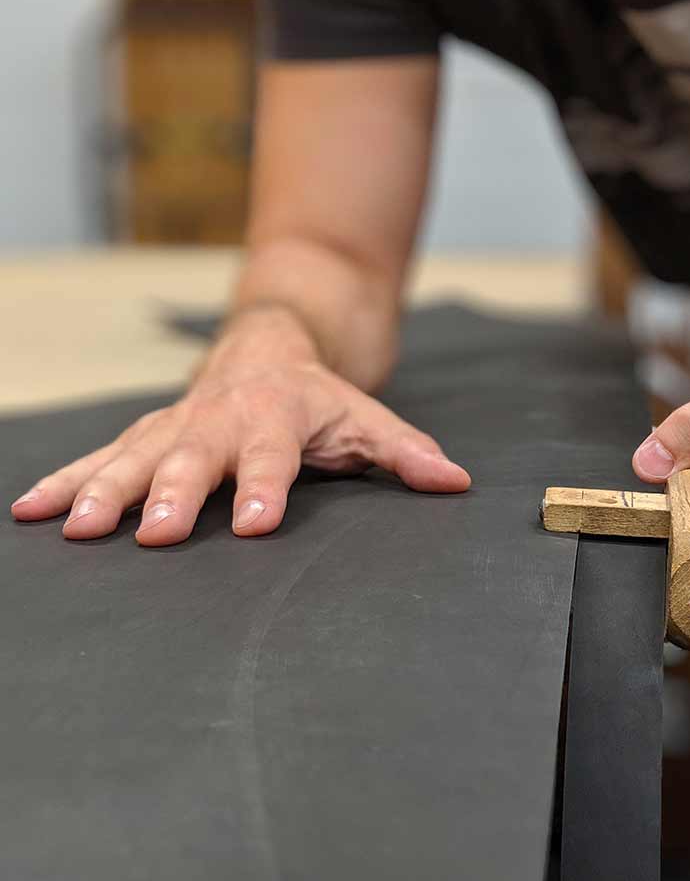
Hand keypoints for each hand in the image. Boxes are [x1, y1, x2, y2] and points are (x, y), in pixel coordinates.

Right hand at [10, 316, 470, 546]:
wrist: (270, 347)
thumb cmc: (320, 397)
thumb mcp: (368, 419)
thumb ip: (407, 453)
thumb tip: (456, 483)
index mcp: (278, 416)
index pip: (272, 456)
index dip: (264, 488)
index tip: (253, 524)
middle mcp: (220, 419)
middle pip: (192, 457)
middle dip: (170, 494)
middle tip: (150, 533)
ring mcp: (177, 426)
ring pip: (134, 456)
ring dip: (103, 491)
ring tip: (77, 530)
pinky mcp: (148, 435)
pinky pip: (100, 456)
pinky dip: (67, 482)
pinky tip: (33, 511)